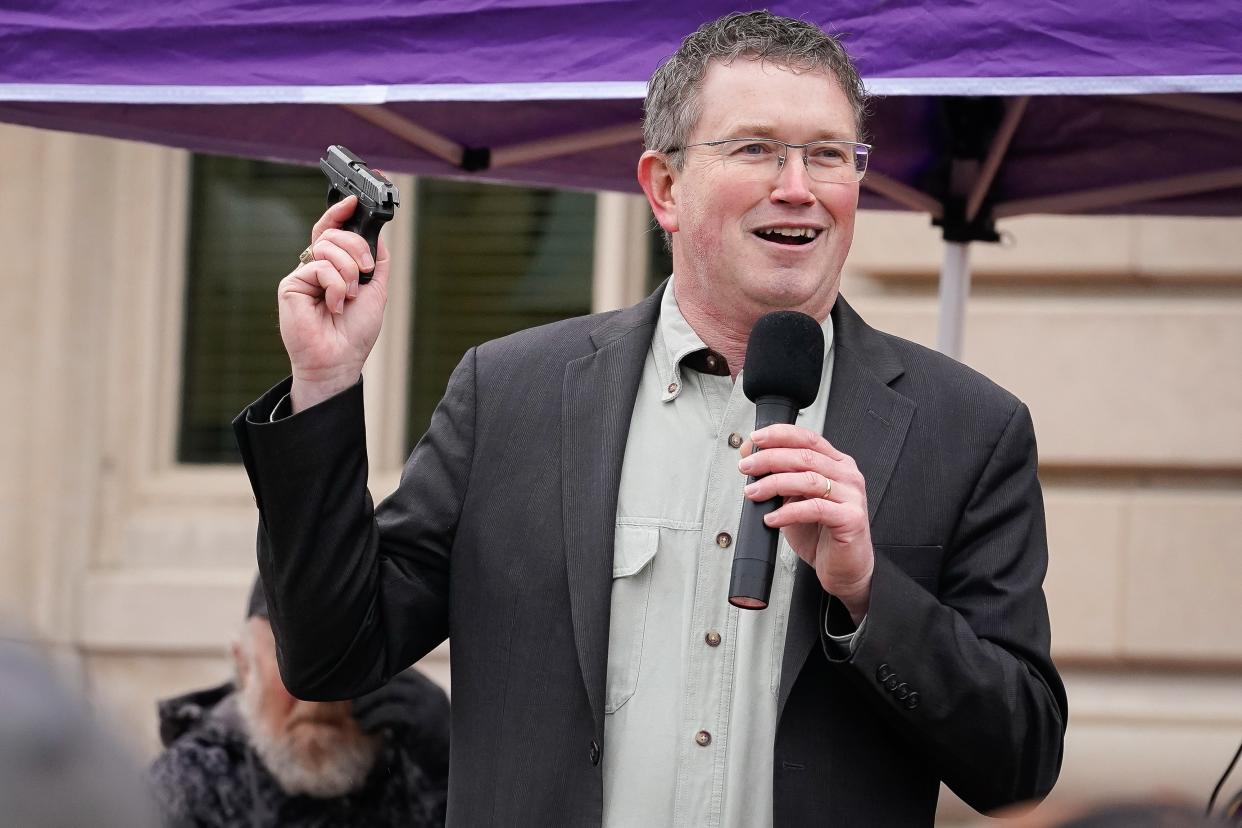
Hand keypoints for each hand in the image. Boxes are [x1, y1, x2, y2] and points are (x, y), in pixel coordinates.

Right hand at [278, 195, 391, 411]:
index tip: (355, 201)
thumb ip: (377, 260)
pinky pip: (318, 267)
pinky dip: (335, 285)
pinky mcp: (290, 285)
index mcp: (334, 267)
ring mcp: (302, 275)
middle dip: (355, 247)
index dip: (340, 212)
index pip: (332, 231)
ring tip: (349, 296)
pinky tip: (334, 304)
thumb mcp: (376, 289)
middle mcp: (316, 268)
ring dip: (348, 270)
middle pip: (333, 234)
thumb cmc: (355, 332)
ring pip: (326, 247)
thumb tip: (377, 232)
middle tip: (365, 271)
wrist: (340, 359)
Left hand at [739, 424, 873, 622]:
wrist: (844, 568)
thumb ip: (778, 475)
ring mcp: (852, 496)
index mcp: (836, 463)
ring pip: (808, 480)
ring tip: (752, 493)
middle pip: (805, 457)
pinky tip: (771, 519)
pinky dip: (788, 512)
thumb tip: (749, 452)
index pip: (808, 438)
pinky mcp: (851, 518)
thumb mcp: (793, 499)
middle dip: (770, 459)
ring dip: (774, 484)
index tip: (755, 439)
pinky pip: (815, 509)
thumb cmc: (821, 533)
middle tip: (746, 467)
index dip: (780, 435)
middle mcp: (847, 475)